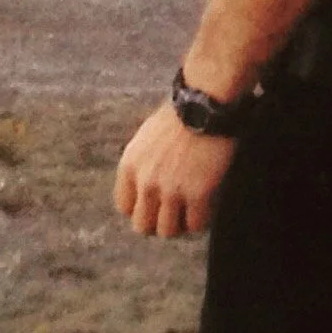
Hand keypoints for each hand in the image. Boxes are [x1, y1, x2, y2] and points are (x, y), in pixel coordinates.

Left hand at [114, 101, 235, 237]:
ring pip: (167, 231)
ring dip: (179, 223)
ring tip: (190, 211)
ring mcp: (172, 190)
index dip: (140, 208)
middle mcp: (146, 182)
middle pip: (142, 225)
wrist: (207, 101)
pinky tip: (206, 206)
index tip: (153, 205)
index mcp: (130, 166)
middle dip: (157, 221)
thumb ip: (142, 164)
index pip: (124, 206)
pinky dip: (201, 220)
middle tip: (172, 212)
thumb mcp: (147, 136)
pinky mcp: (199, 193)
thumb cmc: (181, 112)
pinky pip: (196, 225)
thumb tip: (146, 186)